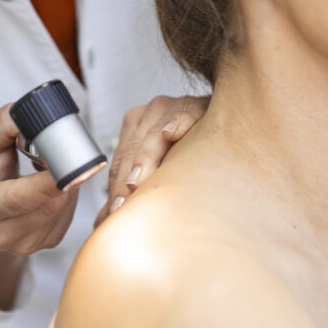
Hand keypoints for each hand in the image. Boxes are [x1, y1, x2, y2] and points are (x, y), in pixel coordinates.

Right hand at [0, 103, 80, 255]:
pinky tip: (52, 186)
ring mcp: (21, 245)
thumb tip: (35, 114)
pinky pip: (67, 219)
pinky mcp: (42, 245)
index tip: (70, 165)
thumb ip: (5, 122)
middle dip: (64, 177)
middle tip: (68, 152)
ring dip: (67, 185)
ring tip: (51, 167)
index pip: (18, 198)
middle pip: (47, 206)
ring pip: (61, 212)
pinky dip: (67, 198)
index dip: (46, 183)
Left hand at [94, 95, 208, 226]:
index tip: (115, 214)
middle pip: (132, 151)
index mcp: (134, 127)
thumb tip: (103, 222)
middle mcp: (148, 114)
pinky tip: (170, 134)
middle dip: (126, 181)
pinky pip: (184, 114)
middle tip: (123, 206)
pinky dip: (175, 123)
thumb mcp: (158, 169)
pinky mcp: (196, 105)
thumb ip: (131, 192)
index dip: (116, 189)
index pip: (121, 163)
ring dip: (144, 158)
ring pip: (152, 136)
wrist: (224, 128)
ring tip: (136, 182)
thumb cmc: (190, 151)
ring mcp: (171, 106)